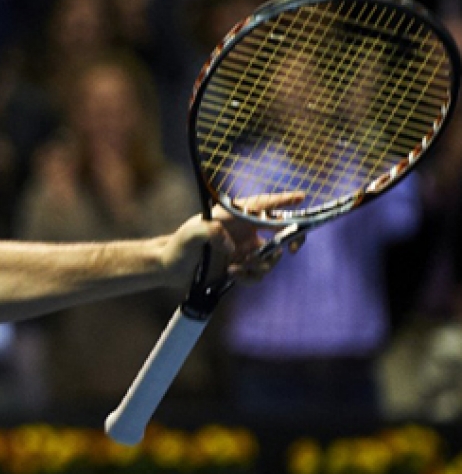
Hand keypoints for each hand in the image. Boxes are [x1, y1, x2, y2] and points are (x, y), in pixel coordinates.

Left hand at [163, 193, 304, 286]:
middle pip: (279, 229)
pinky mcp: (242, 266)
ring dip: (261, 265)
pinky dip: (250, 277)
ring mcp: (244, 248)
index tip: (302, 197)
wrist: (170, 269)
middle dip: (292, 238)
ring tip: (238, 268)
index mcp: (233, 215)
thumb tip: (233, 248)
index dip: (283, 200)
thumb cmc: (178, 246)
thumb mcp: (192, 234)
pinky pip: (258, 273)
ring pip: (271, 257)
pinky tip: (233, 274)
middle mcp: (243, 230)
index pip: (263, 204)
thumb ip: (211, 232)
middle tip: (292, 249)